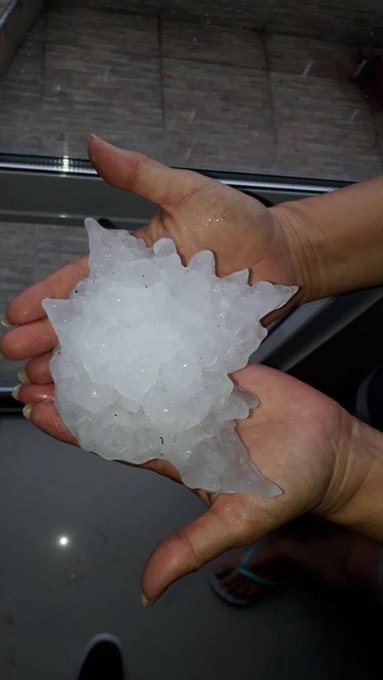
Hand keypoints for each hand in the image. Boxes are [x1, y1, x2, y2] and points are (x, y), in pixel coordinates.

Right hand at [1, 136, 300, 362]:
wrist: (284, 254)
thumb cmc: (238, 222)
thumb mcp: (188, 192)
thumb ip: (142, 176)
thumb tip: (95, 143)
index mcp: (133, 265)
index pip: (82, 282)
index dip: (49, 297)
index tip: (15, 314)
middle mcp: (142, 303)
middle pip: (89, 325)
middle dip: (51, 342)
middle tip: (17, 362)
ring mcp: (165, 331)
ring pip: (114, 354)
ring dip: (80, 372)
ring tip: (46, 389)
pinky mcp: (190, 352)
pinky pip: (156, 372)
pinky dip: (131, 388)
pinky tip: (106, 403)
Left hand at [11, 362, 363, 605]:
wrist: (332, 453)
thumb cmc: (286, 487)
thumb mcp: (236, 520)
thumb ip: (191, 547)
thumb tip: (148, 590)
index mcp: (173, 454)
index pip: (112, 439)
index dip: (73, 427)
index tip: (38, 409)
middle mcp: (177, 419)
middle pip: (117, 400)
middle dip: (78, 386)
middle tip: (38, 367)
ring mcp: (198, 391)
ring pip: (145, 370)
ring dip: (109, 355)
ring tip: (71, 337)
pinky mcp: (222, 367)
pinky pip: (186, 348)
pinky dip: (160, 335)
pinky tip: (129, 319)